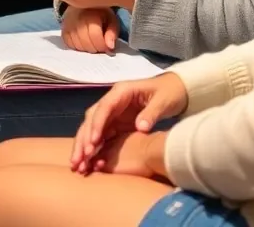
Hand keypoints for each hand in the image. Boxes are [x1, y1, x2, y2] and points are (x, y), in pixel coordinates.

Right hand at [61, 6, 118, 53]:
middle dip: (96, 49)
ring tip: (92, 44)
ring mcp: (68, 24)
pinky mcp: (63, 30)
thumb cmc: (99, 14)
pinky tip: (83, 43)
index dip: (103, 46)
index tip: (108, 48)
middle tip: (100, 46)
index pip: (95, 36)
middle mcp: (77, 18)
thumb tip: (110, 47)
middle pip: (86, 43)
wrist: (82, 4)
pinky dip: (77, 47)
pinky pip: (69, 45)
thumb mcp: (111, 20)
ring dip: (87, 49)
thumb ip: (112, 33)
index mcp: (91, 14)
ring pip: (77, 46)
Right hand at [71, 73, 187, 172]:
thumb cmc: (169, 92)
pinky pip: (101, 135)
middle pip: (92, 118)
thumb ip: (151, 113)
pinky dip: (93, 148)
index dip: (97, 124)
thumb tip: (141, 128)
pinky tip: (89, 162)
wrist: (175, 90)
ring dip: (84, 145)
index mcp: (122, 91)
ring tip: (78, 164)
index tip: (93, 142)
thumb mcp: (163, 101)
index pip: (104, 107)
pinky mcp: (116, 123)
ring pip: (92, 127)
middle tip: (79, 158)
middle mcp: (112, 101)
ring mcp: (113, 112)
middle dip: (84, 138)